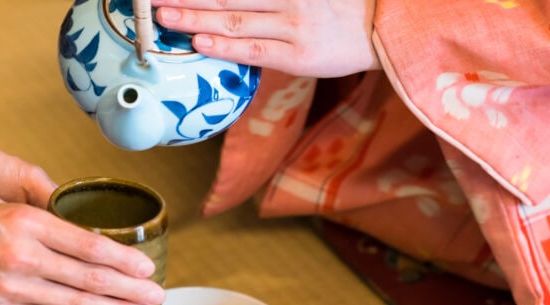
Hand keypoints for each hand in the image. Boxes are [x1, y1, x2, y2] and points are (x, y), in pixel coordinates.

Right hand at [0, 192, 164, 304]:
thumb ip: (38, 221)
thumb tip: (78, 239)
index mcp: (25, 221)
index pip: (89, 246)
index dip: (124, 261)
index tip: (148, 268)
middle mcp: (22, 256)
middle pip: (90, 280)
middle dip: (131, 291)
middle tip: (159, 297)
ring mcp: (9, 287)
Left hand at [151, 0, 379, 77]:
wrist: (386, 30)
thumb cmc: (341, 9)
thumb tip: (232, 4)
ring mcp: (291, 26)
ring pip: (234, 18)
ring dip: (195, 16)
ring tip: (163, 15)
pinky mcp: (298, 55)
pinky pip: (254, 49)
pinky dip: (224, 44)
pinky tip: (199, 41)